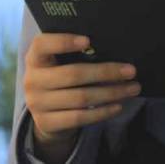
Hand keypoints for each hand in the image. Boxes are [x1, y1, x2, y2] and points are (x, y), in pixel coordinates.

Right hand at [23, 34, 140, 155]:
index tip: (88, 40)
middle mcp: (32, 80)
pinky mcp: (47, 123)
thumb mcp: (59, 62)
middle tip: (131, 71)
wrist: (45, 112)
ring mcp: (37, 104)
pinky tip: (118, 105)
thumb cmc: (60, 76)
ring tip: (132, 88)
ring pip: (81, 97)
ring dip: (111, 93)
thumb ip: (75, 54)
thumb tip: (112, 50)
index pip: (43, 45)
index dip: (63, 41)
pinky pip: (79, 117)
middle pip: (73, 74)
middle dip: (106, 72)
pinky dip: (102, 111)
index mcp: (35, 58)